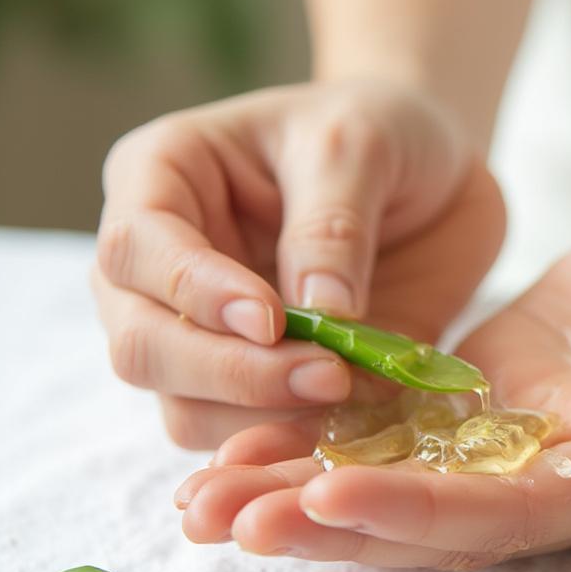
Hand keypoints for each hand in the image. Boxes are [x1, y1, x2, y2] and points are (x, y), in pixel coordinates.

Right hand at [93, 82, 503, 448]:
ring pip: (184, 407)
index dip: (195, 293)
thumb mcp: (361, 145)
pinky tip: (351, 420)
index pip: (137, 247)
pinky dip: (293, 441)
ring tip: (349, 395)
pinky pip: (247, 434)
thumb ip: (332, 227)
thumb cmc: (381, 130)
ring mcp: (205, 331)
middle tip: (328, 376)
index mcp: (163, 179)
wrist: (433, 173)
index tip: (274, 319)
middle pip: (141, 344)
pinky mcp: (258, 380)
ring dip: (261, 421)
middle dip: (229, 373)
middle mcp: (164, 265)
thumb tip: (317, 318)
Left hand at [175, 140, 570, 564]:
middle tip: (219, 520)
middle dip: (335, 519)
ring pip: (410, 469)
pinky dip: (335, 420)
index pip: (527, 513)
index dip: (428, 517)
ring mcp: (540, 418)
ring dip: (310, 482)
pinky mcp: (510, 370)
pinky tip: (255, 421)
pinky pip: (410, 408)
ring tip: (201, 492)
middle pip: (443, 514)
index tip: (324, 502)